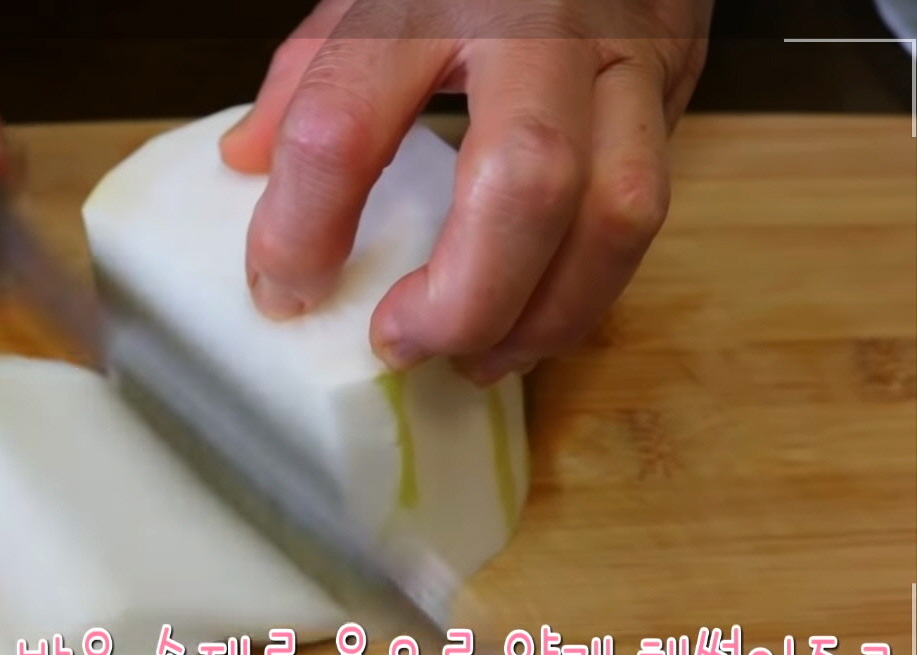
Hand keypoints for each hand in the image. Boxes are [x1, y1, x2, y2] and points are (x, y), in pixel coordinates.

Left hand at [221, 0, 711, 383]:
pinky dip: (586, 290)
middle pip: (524, 182)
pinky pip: (645, 215)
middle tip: (400, 345)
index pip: (346, 124)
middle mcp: (538, 31)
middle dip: (462, 298)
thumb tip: (245, 162)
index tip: (284, 290)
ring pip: (614, 214)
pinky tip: (533, 319)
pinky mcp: (671, 96)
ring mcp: (622, 61)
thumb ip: (309, 73)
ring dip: (542, 316)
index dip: (302, 229)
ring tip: (476, 359)